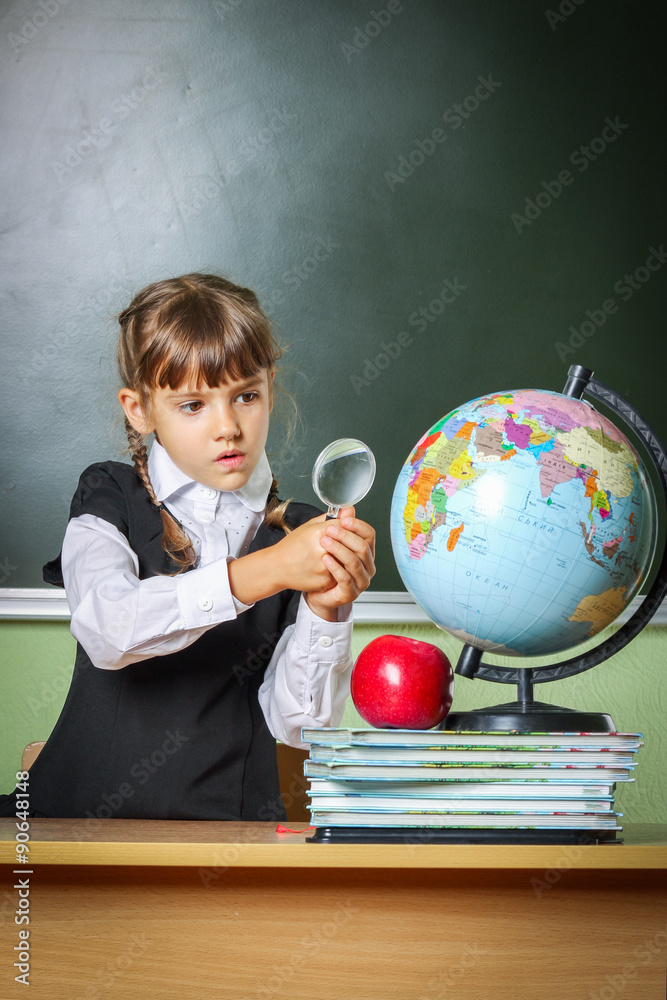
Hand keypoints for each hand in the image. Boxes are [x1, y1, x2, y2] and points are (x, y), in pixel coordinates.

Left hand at [305, 506, 375, 621]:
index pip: (369, 535)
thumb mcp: (331, 540)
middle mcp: (368, 566)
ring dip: (339, 550)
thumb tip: (348, 508)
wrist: (316, 589)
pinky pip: (345, 579)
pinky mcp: (350, 593)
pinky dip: (335, 567)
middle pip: (362, 547)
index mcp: (366, 552)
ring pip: (354, 562)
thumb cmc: (325, 564)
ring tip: (324, 541)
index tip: (344, 520)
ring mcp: (361, 581)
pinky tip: (325, 558)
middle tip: (329, 529)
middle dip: (345, 536)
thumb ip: (339, 525)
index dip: (357, 526)